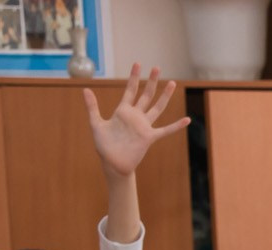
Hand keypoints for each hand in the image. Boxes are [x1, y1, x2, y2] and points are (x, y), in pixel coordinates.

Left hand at [84, 65, 190, 179]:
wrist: (112, 163)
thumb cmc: (104, 146)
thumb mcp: (96, 124)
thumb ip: (92, 107)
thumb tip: (85, 89)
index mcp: (122, 111)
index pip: (130, 90)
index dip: (134, 77)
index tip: (138, 64)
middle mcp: (135, 116)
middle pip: (146, 95)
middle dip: (151, 81)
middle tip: (157, 68)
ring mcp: (144, 126)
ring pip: (157, 107)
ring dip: (165, 96)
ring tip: (172, 83)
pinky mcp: (149, 137)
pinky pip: (165, 130)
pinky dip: (176, 126)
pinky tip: (187, 120)